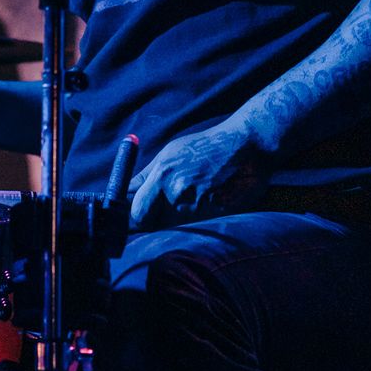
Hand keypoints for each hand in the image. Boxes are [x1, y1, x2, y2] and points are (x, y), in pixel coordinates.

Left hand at [128, 123, 270, 229]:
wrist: (246, 144)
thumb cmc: (207, 146)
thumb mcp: (171, 152)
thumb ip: (147, 175)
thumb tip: (124, 191)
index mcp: (162, 175)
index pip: (136, 211)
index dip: (133, 217)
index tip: (132, 218)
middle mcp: (177, 192)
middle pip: (152, 224)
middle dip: (151, 222)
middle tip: (158, 214)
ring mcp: (198, 205)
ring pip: (175, 225)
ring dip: (178, 218)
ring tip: (193, 198)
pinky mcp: (217, 214)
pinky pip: (198, 224)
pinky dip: (199, 217)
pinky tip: (209, 200)